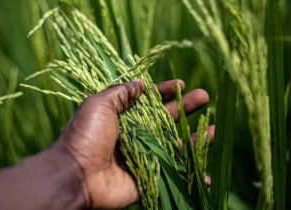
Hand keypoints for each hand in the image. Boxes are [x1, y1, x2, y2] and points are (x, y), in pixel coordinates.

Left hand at [57, 79, 214, 208]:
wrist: (76, 175)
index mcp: (123, 117)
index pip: (149, 101)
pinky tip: (206, 173)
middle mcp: (135, 135)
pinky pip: (172, 173)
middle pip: (166, 120)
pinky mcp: (147, 177)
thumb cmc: (86, 136)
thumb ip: (121, 93)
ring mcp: (143, 156)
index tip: (182, 84)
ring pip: (174, 146)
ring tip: (215, 130)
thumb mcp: (99, 104)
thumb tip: (140, 82)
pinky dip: (189, 174)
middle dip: (186, 108)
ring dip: (194, 139)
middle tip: (205, 96)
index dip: (165, 92)